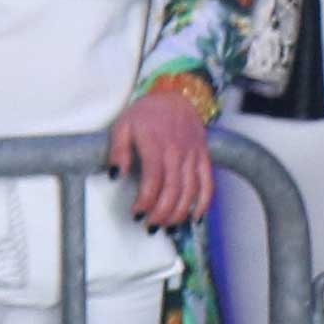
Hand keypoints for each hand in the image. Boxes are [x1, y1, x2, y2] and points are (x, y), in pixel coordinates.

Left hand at [106, 83, 213, 231]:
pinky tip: (195, 217)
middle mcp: (177, 152)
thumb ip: (118, 151)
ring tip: (167, 226)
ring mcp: (194, 156)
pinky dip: (204, 203)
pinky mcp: (205, 158)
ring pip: (191, 191)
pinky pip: (209, 184)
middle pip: (174, 190)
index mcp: (155, 144)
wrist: (176, 97)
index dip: (146, 200)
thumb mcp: (123, 126)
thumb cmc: (146, 113)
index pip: (153, 179)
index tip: (136, 213)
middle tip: (151, 226)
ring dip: (180, 213)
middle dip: (162, 212)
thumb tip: (115, 175)